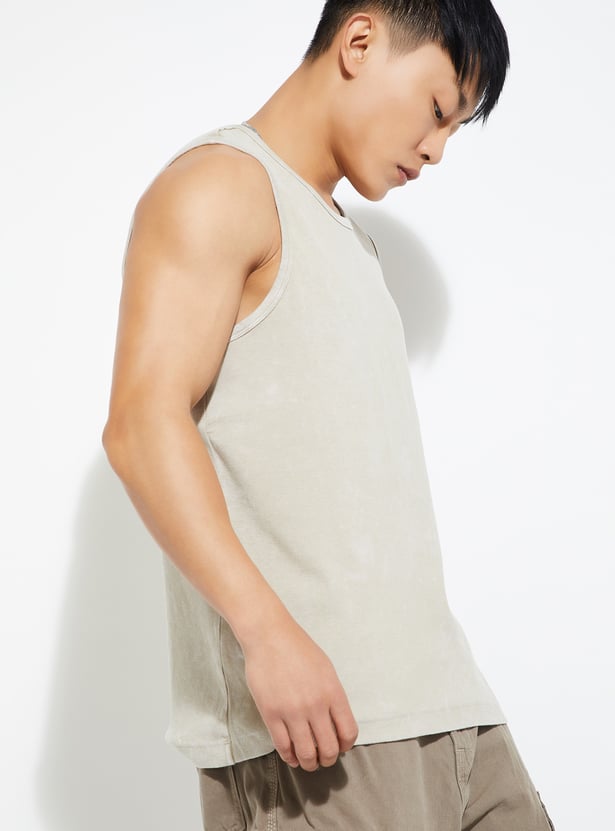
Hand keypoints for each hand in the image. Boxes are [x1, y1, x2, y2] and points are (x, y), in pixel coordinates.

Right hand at [241, 616, 358, 770]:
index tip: (341, 747)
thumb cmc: (298, 649)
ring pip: (306, 753)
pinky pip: (283, 746)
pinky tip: (291, 756)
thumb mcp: (326, 669)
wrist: (269, 636)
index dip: (346, 745)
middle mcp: (315, 705)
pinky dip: (289, 757)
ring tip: (308, 762)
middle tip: (324, 759)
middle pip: (328, 748)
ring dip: (309, 763)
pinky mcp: (270, 714)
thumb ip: (333, 696)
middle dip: (328, 759)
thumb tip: (337, 723)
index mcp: (333, 692)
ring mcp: (292, 711)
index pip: (348, 732)